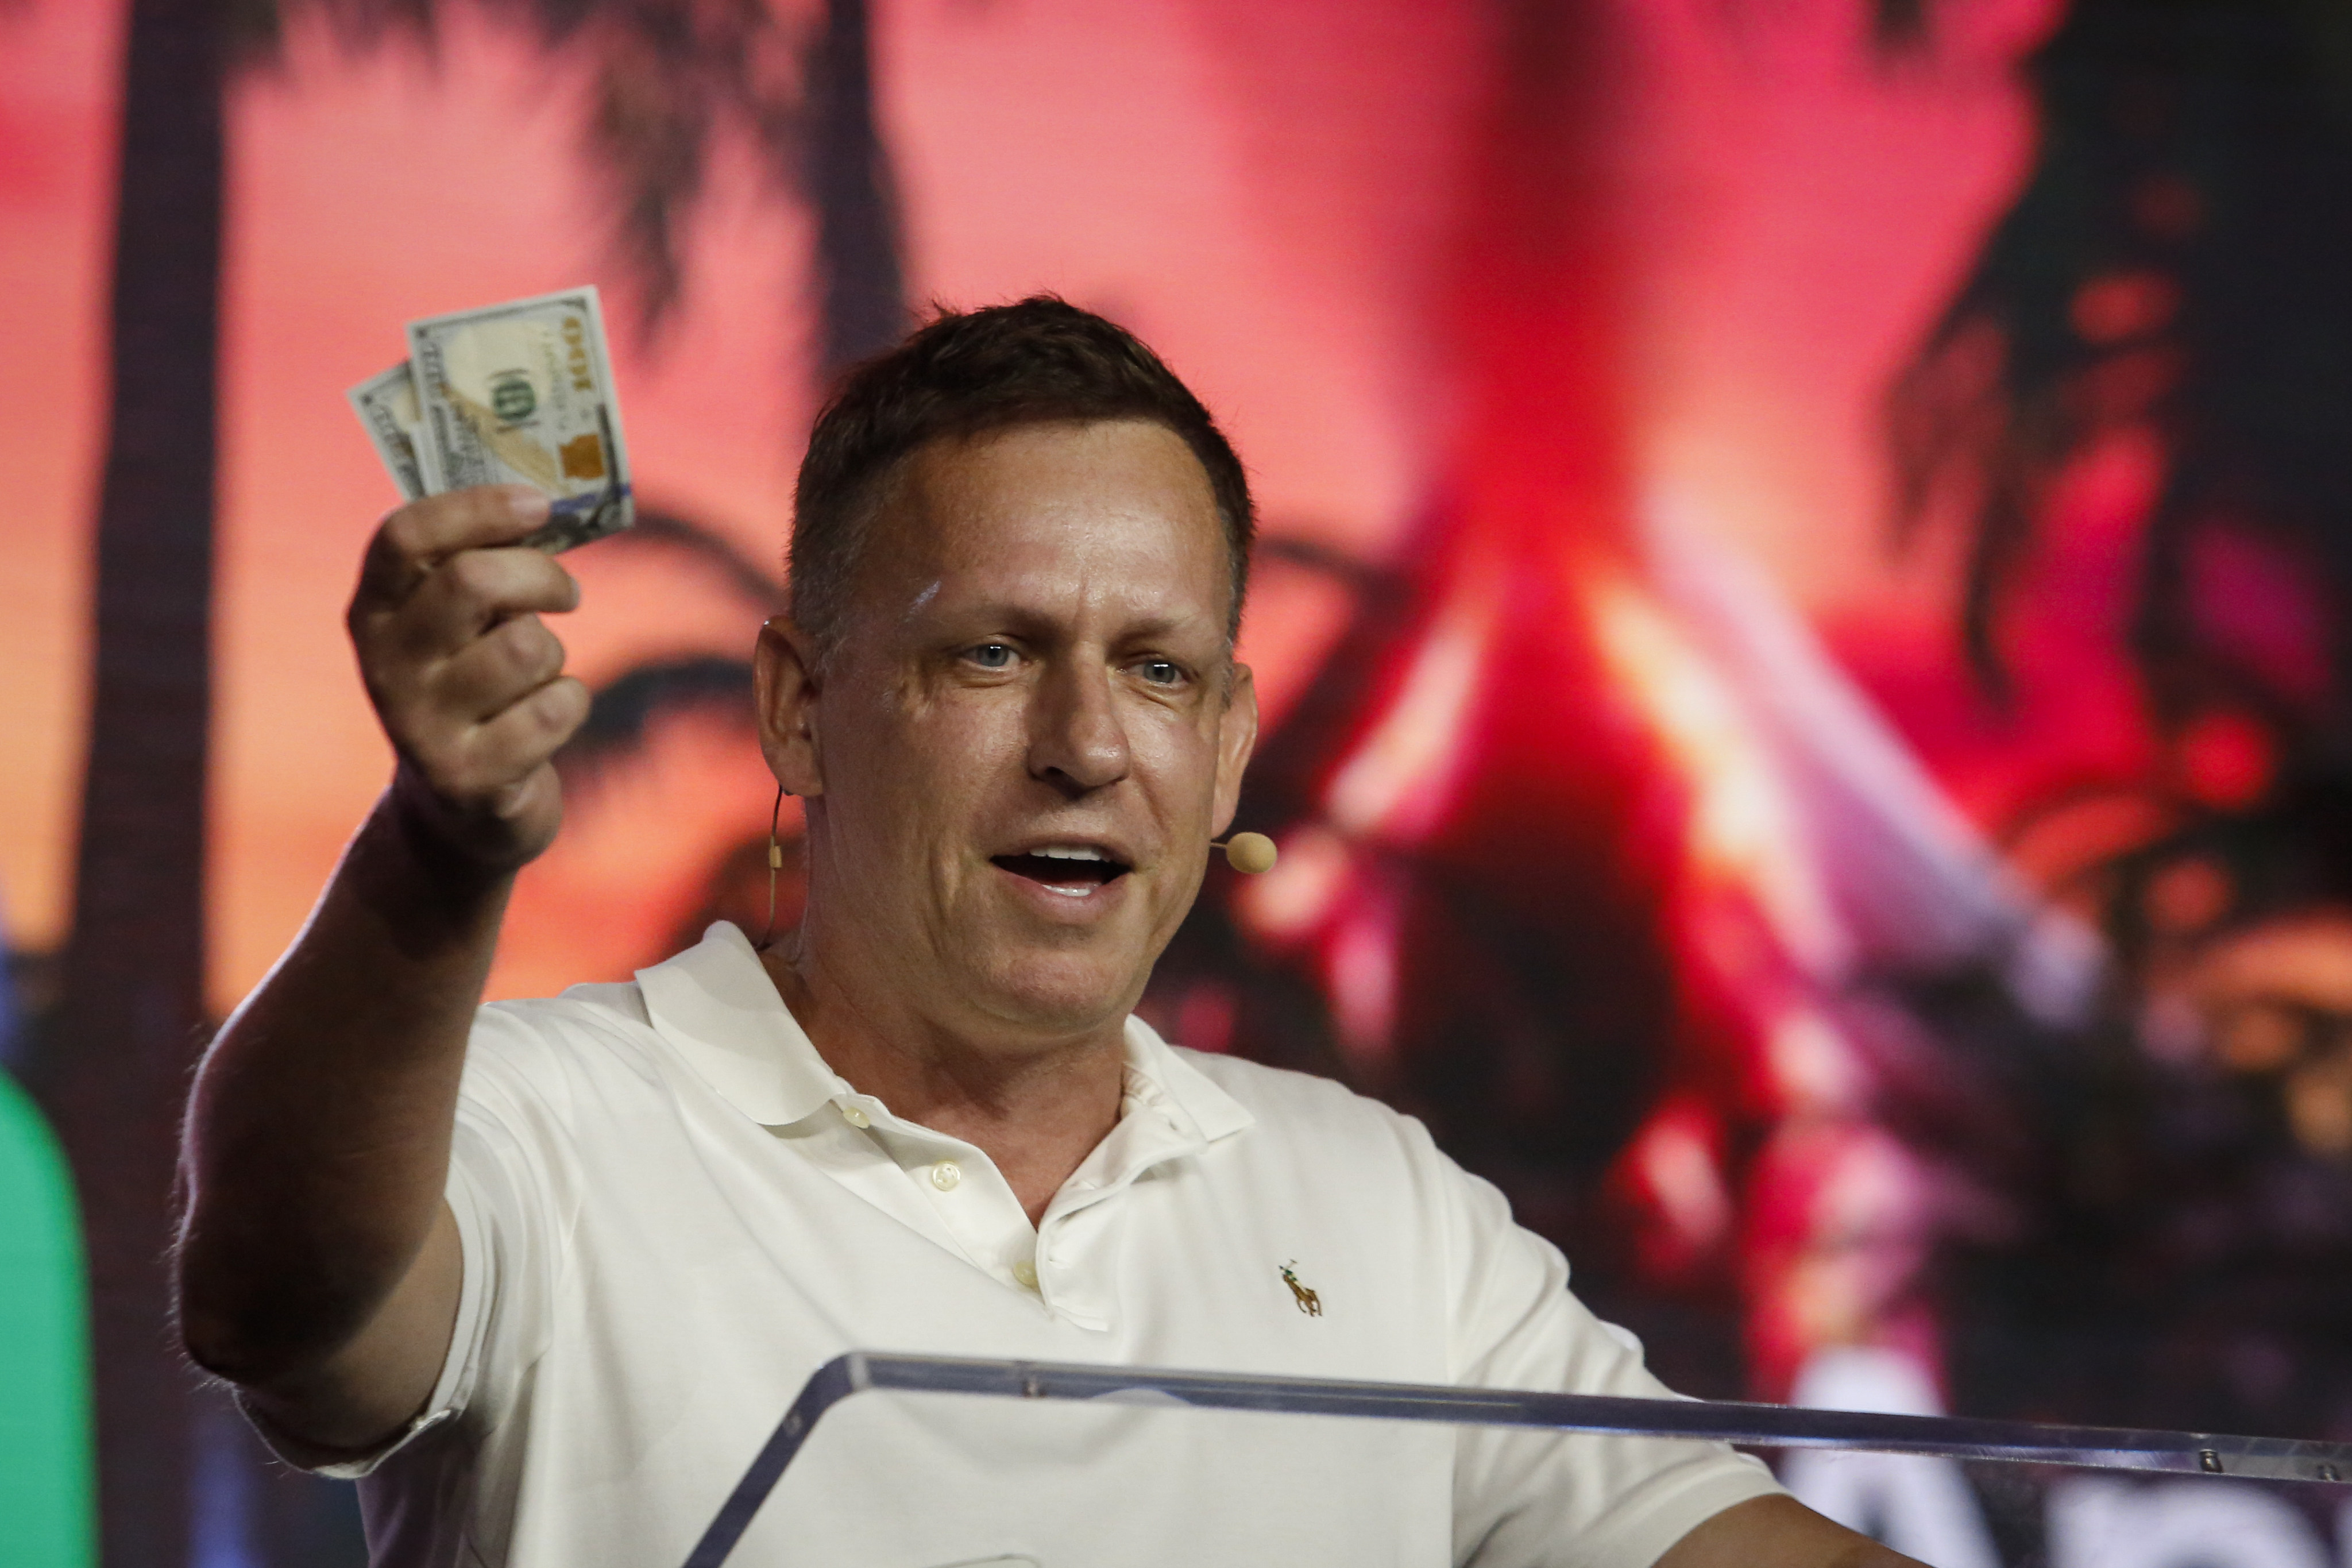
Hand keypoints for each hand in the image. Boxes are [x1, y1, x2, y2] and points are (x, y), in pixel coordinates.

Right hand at [348, 486, 589, 871]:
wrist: (461, 809)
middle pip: (473, 581)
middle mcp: (386, 666)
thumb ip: (482, 566)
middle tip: (565, 593)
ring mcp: (421, 726)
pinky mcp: (469, 777)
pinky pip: (555, 709)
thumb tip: (546, 502)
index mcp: (373, 612)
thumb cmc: (474, 686)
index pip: (403, 536)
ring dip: (553, 654)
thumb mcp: (460, 626)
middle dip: (540, 576)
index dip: (476, 509)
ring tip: (536, 675)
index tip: (538, 503)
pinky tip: (543, 721)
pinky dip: (569, 705)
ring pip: (526, 647)